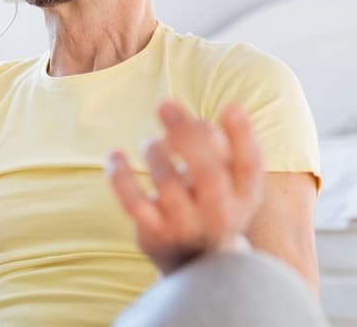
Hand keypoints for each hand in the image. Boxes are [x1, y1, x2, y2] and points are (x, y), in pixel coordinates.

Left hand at [106, 100, 263, 274]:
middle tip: (164, 103)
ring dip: (154, 149)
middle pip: (206, 171)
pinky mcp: (154, 232)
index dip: (242, 136)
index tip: (231, 107)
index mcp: (243, 193)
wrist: (195, 262)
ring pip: (167, 182)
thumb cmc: (210, 202)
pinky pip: (133, 202)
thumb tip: (207, 114)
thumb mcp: (227, 179)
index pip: (249, 164)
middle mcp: (220, 212)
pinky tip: (115, 154)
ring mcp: (186, 225)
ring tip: (151, 143)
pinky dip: (120, 175)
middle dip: (185, 133)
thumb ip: (219, 145)